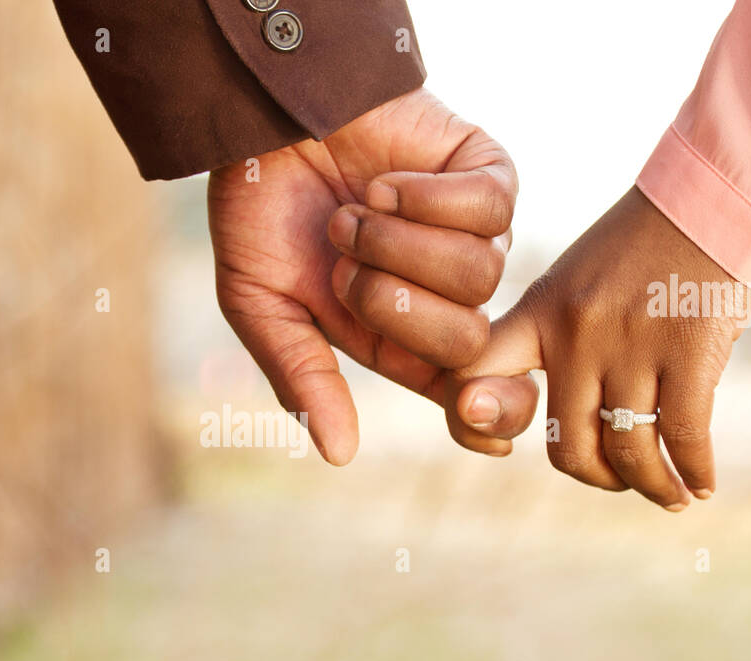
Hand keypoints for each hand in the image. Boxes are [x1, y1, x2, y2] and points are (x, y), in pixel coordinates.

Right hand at [208, 87, 537, 464]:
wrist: (264, 115)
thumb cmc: (261, 208)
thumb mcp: (260, 304)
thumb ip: (301, 375)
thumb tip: (338, 454)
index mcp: (397, 337)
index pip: (465, 392)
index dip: (487, 416)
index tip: (479, 425)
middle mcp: (444, 294)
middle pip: (468, 340)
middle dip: (395, 304)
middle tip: (343, 264)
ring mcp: (471, 234)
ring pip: (478, 273)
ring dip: (399, 243)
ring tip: (354, 213)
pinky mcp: (485, 175)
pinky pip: (489, 207)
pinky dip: (428, 198)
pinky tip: (385, 184)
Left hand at [452, 187, 750, 508]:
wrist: (715, 200)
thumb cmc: (644, 250)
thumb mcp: (575, 281)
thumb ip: (552, 338)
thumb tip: (556, 416)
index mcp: (539, 313)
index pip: (471, 374)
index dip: (471, 424)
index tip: (500, 446)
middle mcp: (576, 334)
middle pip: (566, 445)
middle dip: (596, 477)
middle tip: (618, 479)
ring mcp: (631, 344)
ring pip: (627, 451)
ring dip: (653, 487)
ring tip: (671, 496)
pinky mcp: (688, 351)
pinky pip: (683, 436)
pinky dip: (694, 474)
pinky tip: (703, 485)